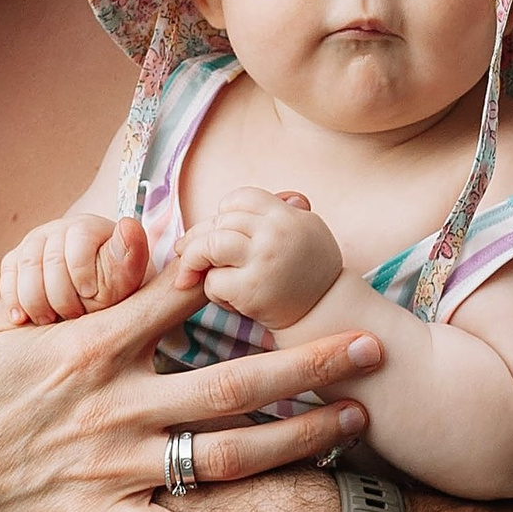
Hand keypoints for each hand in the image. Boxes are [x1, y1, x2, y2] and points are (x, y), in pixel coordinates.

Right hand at [0, 208, 150, 325]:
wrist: (87, 304)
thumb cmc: (110, 291)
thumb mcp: (125, 280)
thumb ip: (129, 256)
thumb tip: (128, 226)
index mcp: (90, 228)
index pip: (79, 241)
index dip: (82, 272)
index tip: (90, 296)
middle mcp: (59, 229)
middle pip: (50, 258)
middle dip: (61, 293)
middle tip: (73, 316)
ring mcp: (34, 243)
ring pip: (26, 267)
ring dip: (37, 300)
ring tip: (51, 319)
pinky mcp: (15, 260)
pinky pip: (7, 276)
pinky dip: (13, 300)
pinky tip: (22, 319)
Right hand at [0, 260, 378, 511]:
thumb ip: (55, 297)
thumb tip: (90, 252)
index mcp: (87, 348)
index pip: (178, 297)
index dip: (238, 263)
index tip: (291, 234)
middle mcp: (110, 406)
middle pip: (231, 381)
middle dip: (307, 361)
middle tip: (372, 347)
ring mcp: (110, 469)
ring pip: (221, 454)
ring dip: (295, 438)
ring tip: (354, 422)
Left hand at [177, 188, 342, 328]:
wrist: (327, 314)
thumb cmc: (312, 273)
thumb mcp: (307, 231)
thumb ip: (278, 213)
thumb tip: (241, 203)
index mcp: (287, 215)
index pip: (241, 198)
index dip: (224, 212)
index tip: (219, 229)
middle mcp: (275, 233)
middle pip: (220, 223)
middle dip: (197, 239)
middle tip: (184, 251)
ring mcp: (263, 260)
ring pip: (209, 246)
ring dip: (193, 260)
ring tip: (189, 274)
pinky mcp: (251, 289)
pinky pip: (213, 282)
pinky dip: (214, 291)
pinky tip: (228, 298)